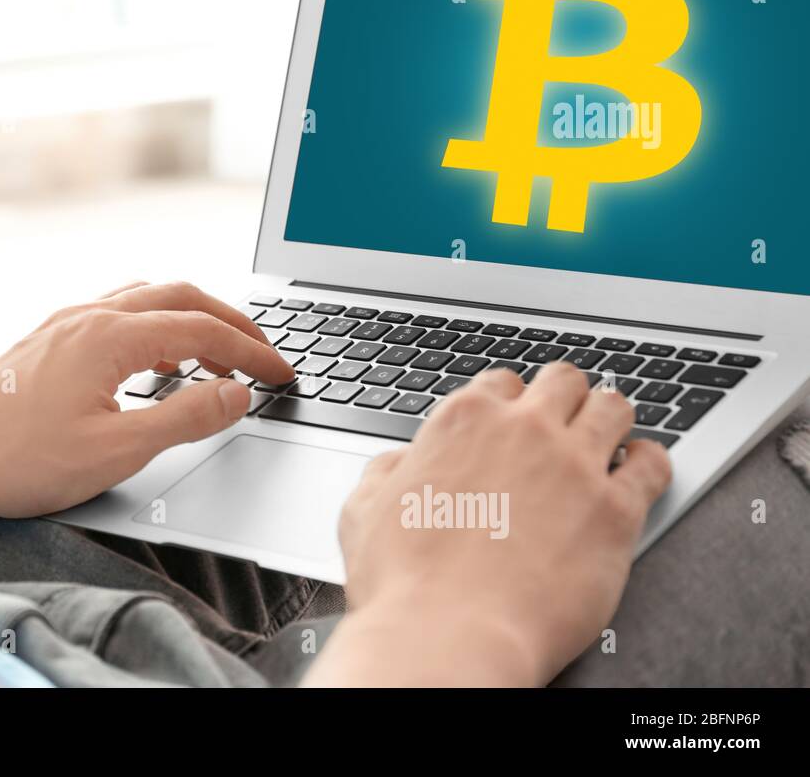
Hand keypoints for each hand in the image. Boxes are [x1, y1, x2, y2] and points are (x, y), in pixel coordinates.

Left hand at [0, 282, 294, 537]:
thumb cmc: (17, 461)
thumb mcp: (116, 451)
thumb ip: (185, 418)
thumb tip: (237, 394)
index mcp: (109, 336)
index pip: (203, 328)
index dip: (251, 350)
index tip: (281, 374)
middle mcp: (87, 316)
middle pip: (180, 296)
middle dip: (230, 322)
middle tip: (262, 355)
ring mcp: (64, 323)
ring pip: (147, 300)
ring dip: (191, 320)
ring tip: (218, 359)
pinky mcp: (49, 339)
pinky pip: (118, 314)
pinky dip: (156, 329)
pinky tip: (158, 365)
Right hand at [308, 362, 671, 686]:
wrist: (447, 636)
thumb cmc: (403, 584)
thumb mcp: (365, 510)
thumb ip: (387, 473)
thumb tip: (397, 464)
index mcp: (463, 422)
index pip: (502, 382)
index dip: (510, 402)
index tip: (515, 421)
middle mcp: (523, 430)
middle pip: (564, 382)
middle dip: (566, 397)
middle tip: (566, 420)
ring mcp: (574, 466)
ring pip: (613, 408)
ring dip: (610, 420)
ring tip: (610, 438)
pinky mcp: (616, 512)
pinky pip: (652, 465)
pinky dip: (650, 462)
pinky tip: (641, 469)